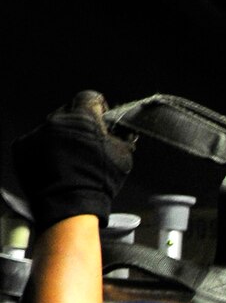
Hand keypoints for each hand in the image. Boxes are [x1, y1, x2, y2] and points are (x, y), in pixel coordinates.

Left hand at [12, 91, 135, 233]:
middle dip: (78, 125)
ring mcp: (38, 133)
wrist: (70, 205)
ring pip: (52, 128)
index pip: (89, 97)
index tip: (99, 118)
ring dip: (61, 138)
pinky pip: (36, 142)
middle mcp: (57, 120)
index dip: (97, 107)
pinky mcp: (23, 146)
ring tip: (69, 160)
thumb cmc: (98, 183)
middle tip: (85, 145)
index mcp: (84, 118)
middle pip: (69, 112)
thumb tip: (124, 129)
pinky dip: (44, 150)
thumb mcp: (122, 157)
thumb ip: (122, 137)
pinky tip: (54, 165)